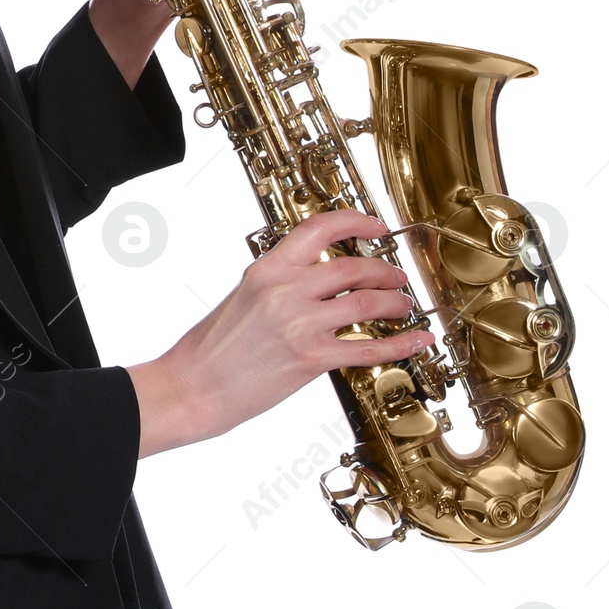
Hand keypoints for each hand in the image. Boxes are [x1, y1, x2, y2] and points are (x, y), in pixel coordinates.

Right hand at [124, 211, 435, 458]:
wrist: (193, 387)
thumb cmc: (210, 349)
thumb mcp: (241, 296)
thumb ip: (276, 282)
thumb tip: (309, 276)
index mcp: (266, 270)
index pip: (318, 229)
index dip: (354, 221)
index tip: (374, 226)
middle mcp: (285, 291)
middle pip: (353, 267)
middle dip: (384, 270)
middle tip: (396, 276)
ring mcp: (300, 324)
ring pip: (367, 303)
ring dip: (395, 303)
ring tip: (404, 306)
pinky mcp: (311, 358)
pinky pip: (368, 348)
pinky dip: (400, 344)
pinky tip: (415, 341)